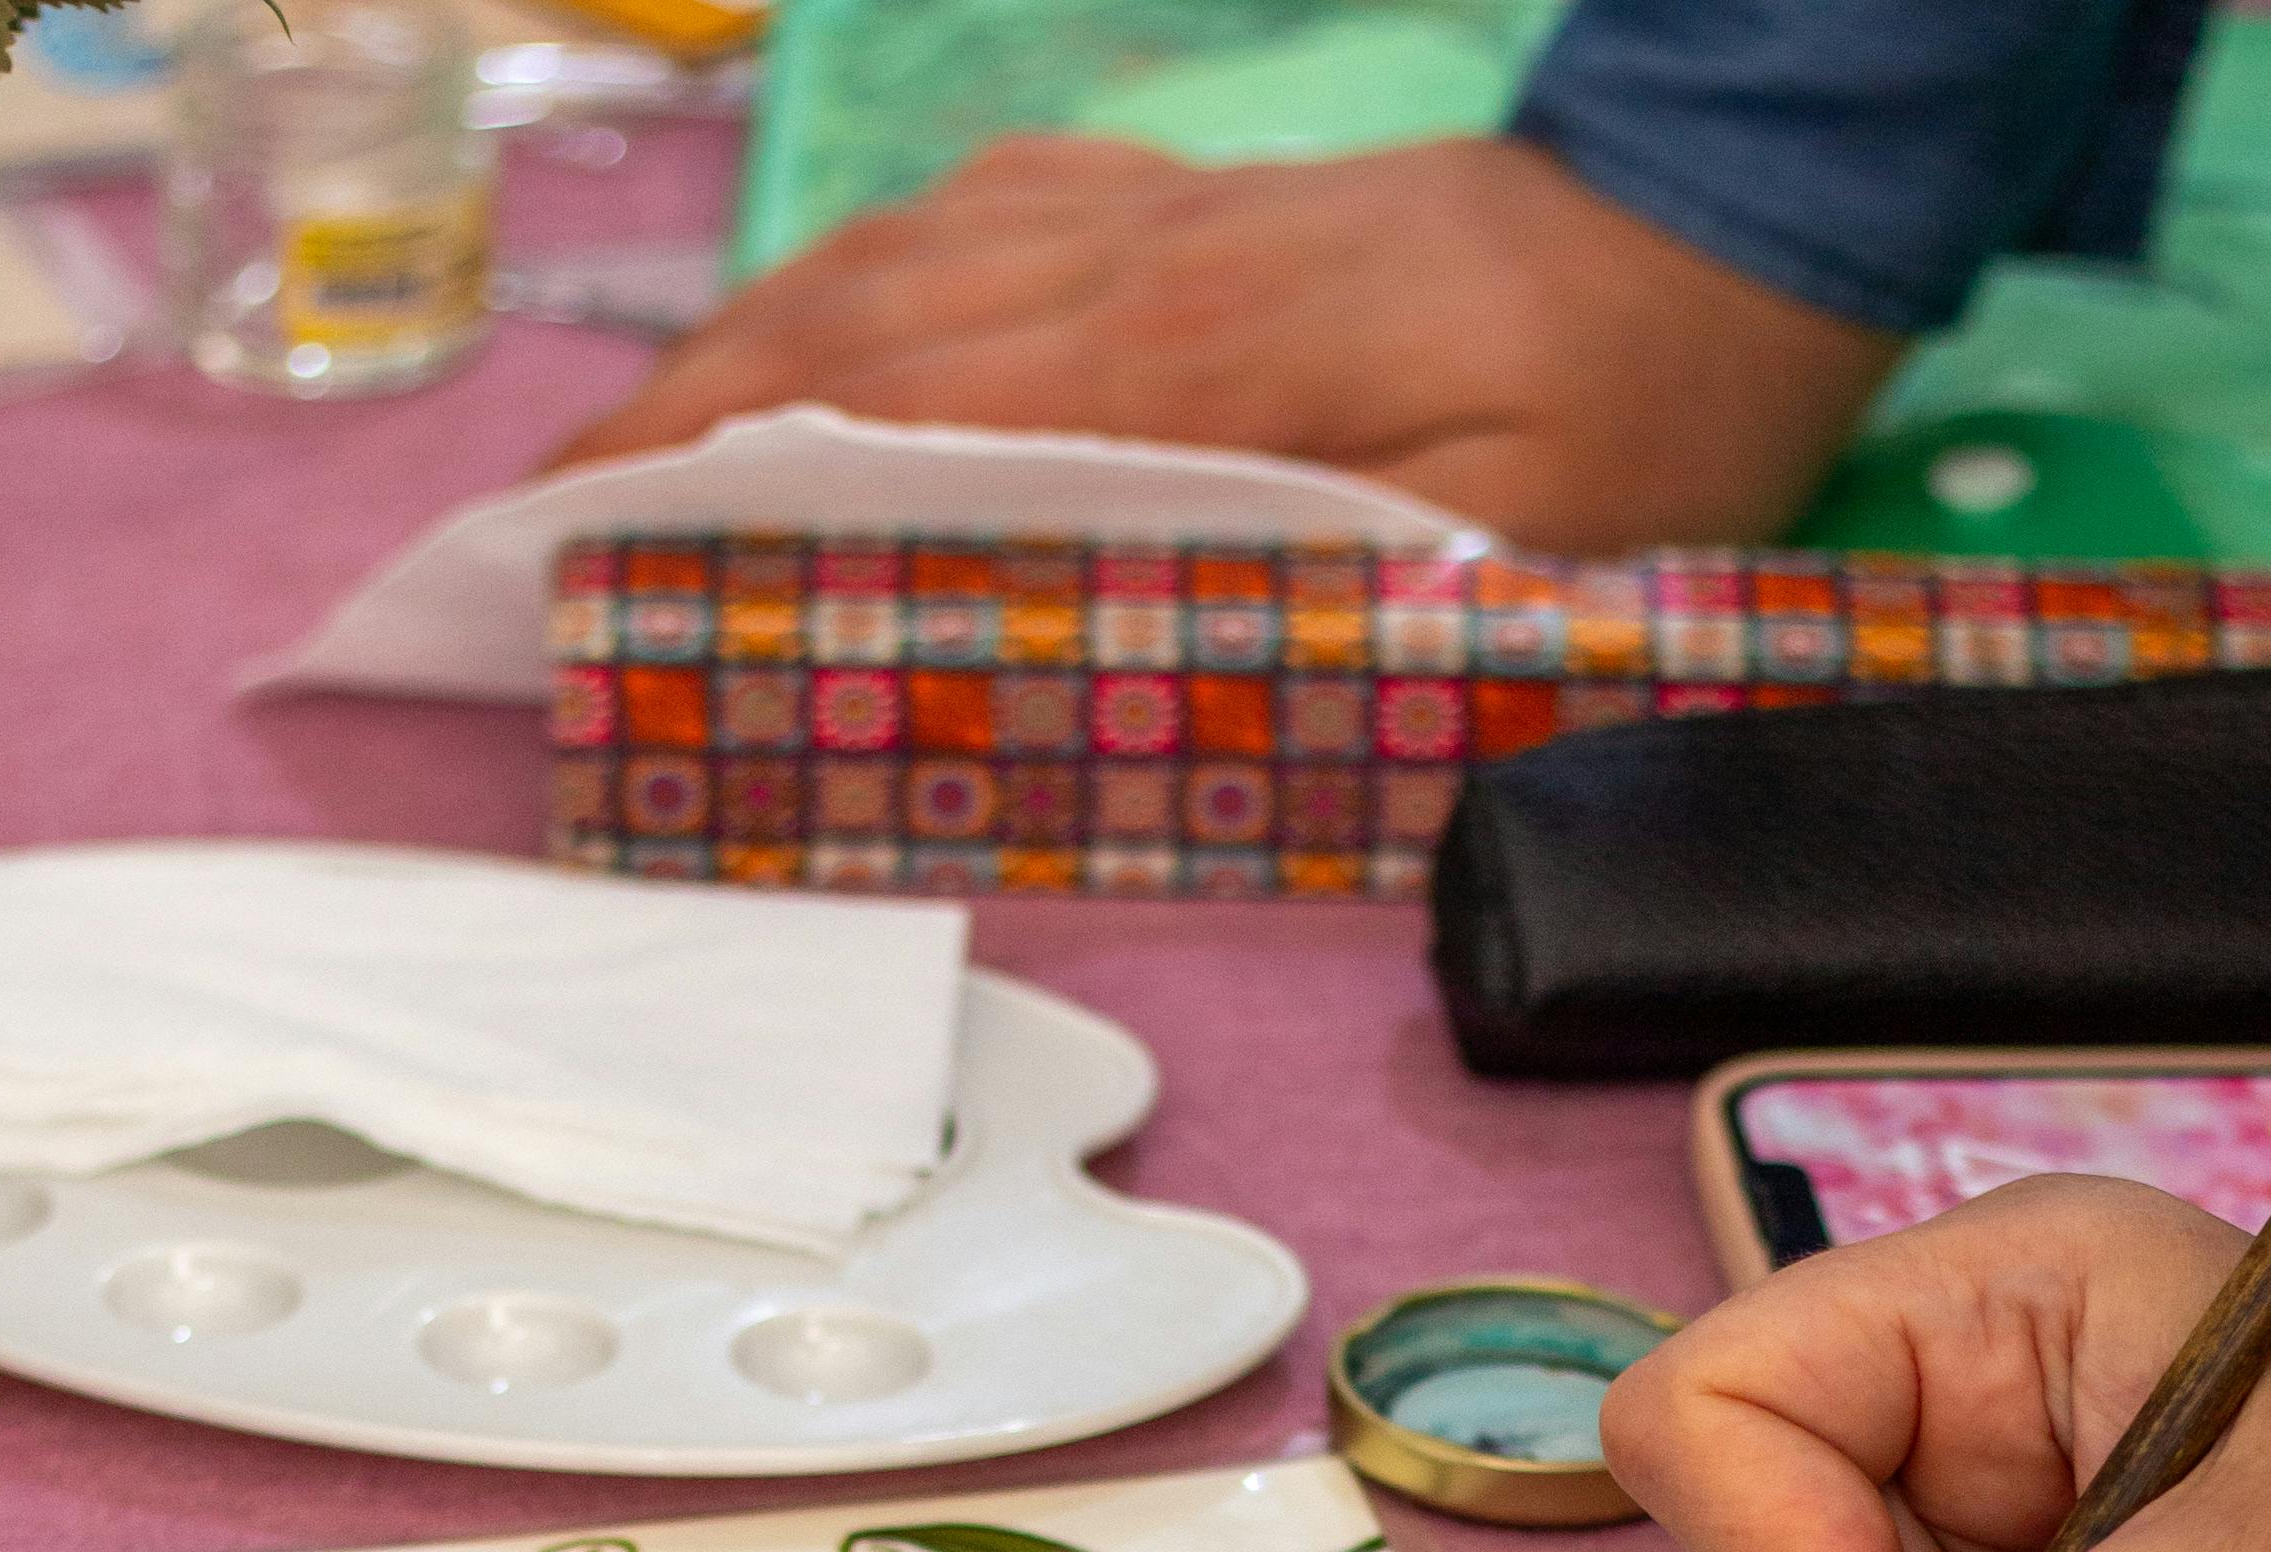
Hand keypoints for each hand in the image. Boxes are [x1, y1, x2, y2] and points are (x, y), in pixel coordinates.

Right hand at [547, 132, 1895, 542]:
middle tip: (536, 530)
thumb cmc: (1642, 420)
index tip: (598, 542)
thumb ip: (1326, 589)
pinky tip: (808, 339)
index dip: (738, 472)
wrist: (1734, 226)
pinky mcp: (1186, 202)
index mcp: (1205, 357)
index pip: (912, 406)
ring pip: (890, 264)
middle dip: (676, 422)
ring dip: (739, 351)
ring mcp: (1157, 213)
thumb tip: (1127, 630)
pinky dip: (859, 284)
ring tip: (621, 453)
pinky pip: (973, 225)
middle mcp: (1143, 261)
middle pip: (853, 327)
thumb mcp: (1511, 549)